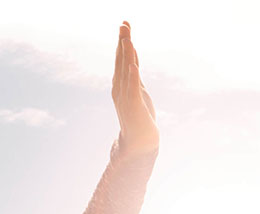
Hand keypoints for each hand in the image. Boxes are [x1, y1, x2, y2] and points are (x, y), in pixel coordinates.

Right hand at [112, 21, 158, 156]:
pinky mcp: (134, 106)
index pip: (122, 58)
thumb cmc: (139, 117)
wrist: (139, 143)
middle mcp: (120, 88)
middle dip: (123, 42)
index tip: (125, 24)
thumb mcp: (138, 91)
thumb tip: (132, 60)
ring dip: (126, 54)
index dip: (123, 41)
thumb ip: (134, 76)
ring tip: (127, 38)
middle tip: (124, 24)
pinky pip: (133, 88)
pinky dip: (133, 76)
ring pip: (126, 71)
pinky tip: (133, 65)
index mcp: (121, 84)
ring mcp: (126, 97)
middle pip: (121, 61)